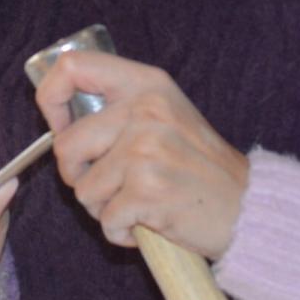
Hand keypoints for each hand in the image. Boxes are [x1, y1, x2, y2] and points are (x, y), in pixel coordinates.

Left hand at [34, 51, 248, 259]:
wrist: (249, 208)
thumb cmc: (200, 167)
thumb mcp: (166, 115)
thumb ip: (120, 107)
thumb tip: (59, 114)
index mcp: (146, 84)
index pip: (71, 66)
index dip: (50, 98)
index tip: (59, 127)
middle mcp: (145, 110)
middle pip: (65, 145)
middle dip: (77, 176)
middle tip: (109, 187)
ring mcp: (145, 150)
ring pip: (82, 189)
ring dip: (102, 208)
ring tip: (138, 205)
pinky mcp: (147, 190)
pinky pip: (105, 220)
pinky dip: (120, 232)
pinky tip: (149, 223)